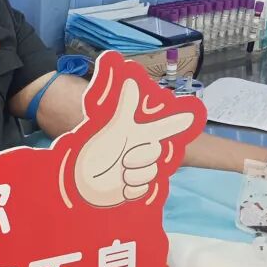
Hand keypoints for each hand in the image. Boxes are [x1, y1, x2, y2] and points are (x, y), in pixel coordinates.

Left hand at [73, 78, 195, 207]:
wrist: (77, 175)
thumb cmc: (96, 147)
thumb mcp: (111, 125)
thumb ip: (124, 105)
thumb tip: (127, 75)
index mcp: (139, 133)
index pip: (164, 126)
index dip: (178, 121)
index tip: (189, 116)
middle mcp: (142, 150)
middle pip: (157, 153)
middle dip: (140, 158)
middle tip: (124, 159)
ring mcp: (140, 170)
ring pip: (151, 173)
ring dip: (132, 175)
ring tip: (118, 172)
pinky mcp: (135, 189)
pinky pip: (143, 190)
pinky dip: (130, 190)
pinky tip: (119, 186)